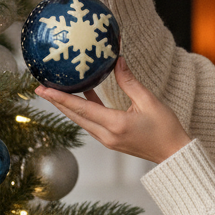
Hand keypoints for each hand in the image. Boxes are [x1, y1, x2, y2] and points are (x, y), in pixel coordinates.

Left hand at [34, 57, 191, 164]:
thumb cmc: (166, 128)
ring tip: (55, 91)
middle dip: (56, 101)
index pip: (82, 108)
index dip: (60, 98)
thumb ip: (129, 81)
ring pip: (81, 121)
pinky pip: (91, 124)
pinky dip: (83, 111)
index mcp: (116, 124)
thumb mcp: (149, 100)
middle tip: (40, 87)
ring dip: (68, 106)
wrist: (174, 154)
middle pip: (75, 116)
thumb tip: (116, 60)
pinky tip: (83, 96)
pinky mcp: (111, 141)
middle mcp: (107, 135)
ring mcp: (108, 141)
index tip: (43, 89)